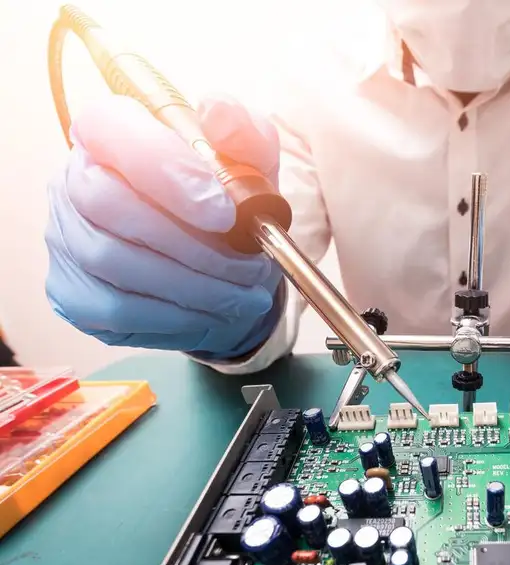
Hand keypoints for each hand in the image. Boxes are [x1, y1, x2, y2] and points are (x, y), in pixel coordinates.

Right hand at [45, 95, 282, 357]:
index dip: (165, 170)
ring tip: (245, 295)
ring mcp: (67, 239)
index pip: (111, 130)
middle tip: (247, 267)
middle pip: (107, 203)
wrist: (224, 272)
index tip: (224, 213)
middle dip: (189, 242)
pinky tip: (213, 313)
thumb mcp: (252, 166)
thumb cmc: (227, 209)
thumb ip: (244, 133)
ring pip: (114, 261)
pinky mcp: (73, 293)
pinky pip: (116, 309)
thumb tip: (219, 113)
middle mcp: (75, 181)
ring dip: (193, 285)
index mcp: (112, 135)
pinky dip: (176, 316)